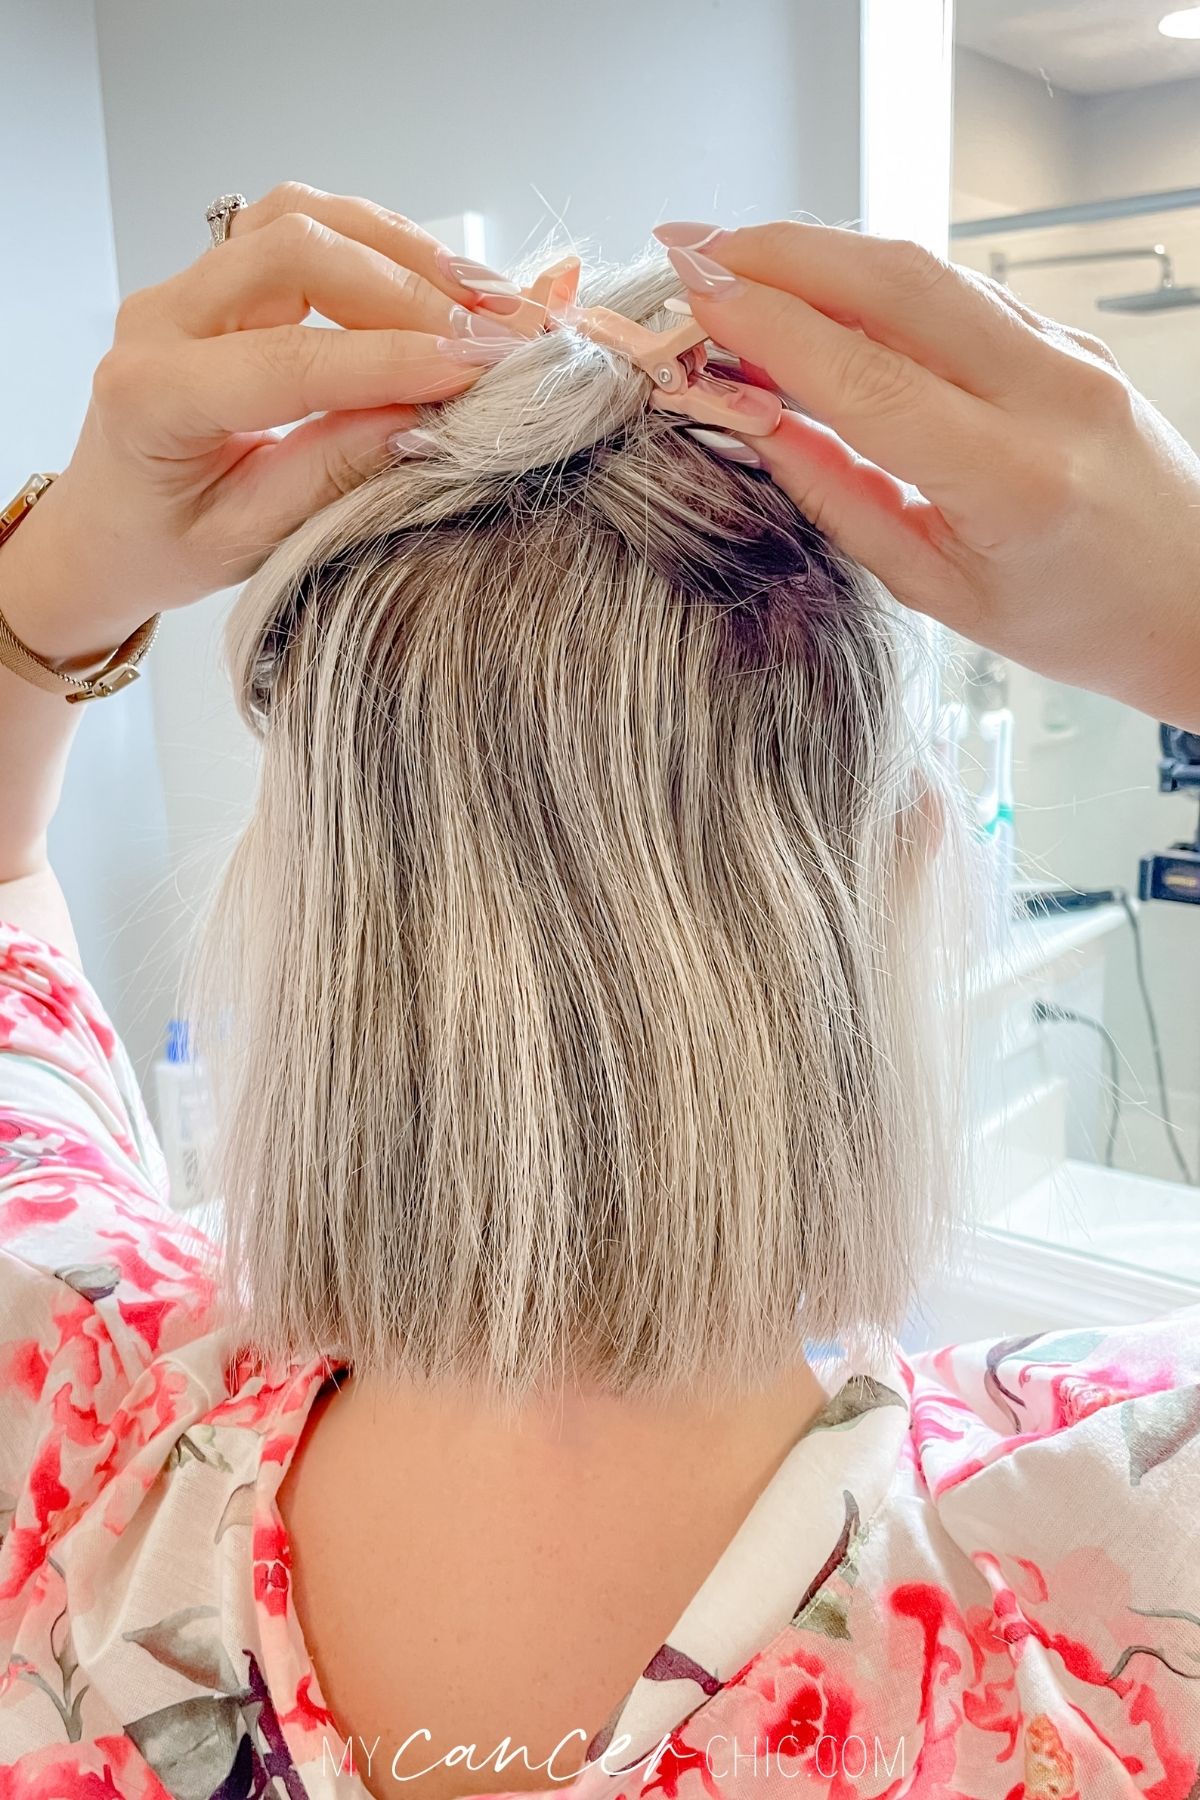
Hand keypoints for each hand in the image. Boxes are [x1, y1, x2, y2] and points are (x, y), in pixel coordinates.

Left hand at [5, 183, 510, 664]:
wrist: (109, 530)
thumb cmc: (166, 546)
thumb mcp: (251, 540)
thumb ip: (331, 474)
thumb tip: (426, 419)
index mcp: (152, 396)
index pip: (291, 358)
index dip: (394, 360)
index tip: (477, 372)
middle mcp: (161, 319)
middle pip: (293, 249)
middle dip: (405, 288)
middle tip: (491, 336)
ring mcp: (189, 286)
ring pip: (300, 217)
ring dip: (401, 252)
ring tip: (481, 298)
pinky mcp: (221, 277)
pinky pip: (303, 226)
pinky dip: (379, 246)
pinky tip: (436, 283)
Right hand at [656, 221, 1199, 728]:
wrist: (1196, 600)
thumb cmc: (1078, 619)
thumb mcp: (939, 590)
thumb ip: (842, 499)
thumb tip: (756, 418)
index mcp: (1013, 478)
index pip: (864, 373)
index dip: (767, 323)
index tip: (693, 296)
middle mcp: (1050, 393)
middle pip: (895, 279)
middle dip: (780, 250)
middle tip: (690, 248)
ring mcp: (1067, 353)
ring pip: (925, 270)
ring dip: (820, 255)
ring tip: (734, 266)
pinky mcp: (1067, 340)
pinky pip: (955, 291)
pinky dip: (871, 281)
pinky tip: (817, 294)